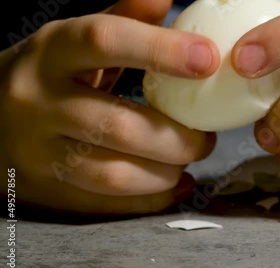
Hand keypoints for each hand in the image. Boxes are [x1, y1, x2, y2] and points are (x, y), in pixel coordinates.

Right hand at [0, 0, 218, 214]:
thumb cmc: (50, 73)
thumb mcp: (76, 40)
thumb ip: (123, 19)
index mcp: (53, 51)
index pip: (106, 41)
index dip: (161, 50)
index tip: (208, 59)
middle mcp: (39, 101)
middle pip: (119, 126)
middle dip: (178, 139)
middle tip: (206, 138)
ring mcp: (39, 151)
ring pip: (114, 175)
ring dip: (166, 172)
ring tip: (187, 160)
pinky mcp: (48, 188)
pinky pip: (107, 204)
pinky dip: (150, 199)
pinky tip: (174, 186)